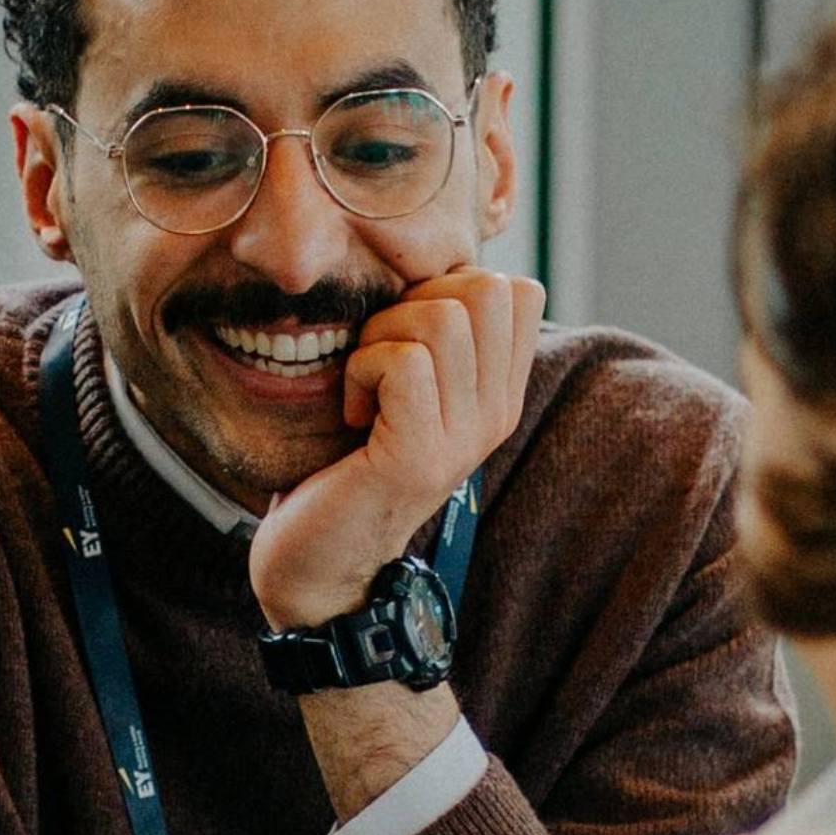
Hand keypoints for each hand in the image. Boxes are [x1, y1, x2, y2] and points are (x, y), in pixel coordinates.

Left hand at [248, 270, 546, 629]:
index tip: (408, 339)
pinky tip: (352, 416)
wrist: (319, 565)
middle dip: (415, 302)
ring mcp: (464, 439)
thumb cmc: (345, 466)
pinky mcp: (419, 457)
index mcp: (499, 394)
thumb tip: (435, 268)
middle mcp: (496, 415)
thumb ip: (435, 340)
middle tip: (382, 359)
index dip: (450, 287)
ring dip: (381, 337)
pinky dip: (361, 372)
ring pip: (440, 318)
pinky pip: (402, 362)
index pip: (516, 289)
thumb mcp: (406, 393)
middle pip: (486, 288)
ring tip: (365, 390)